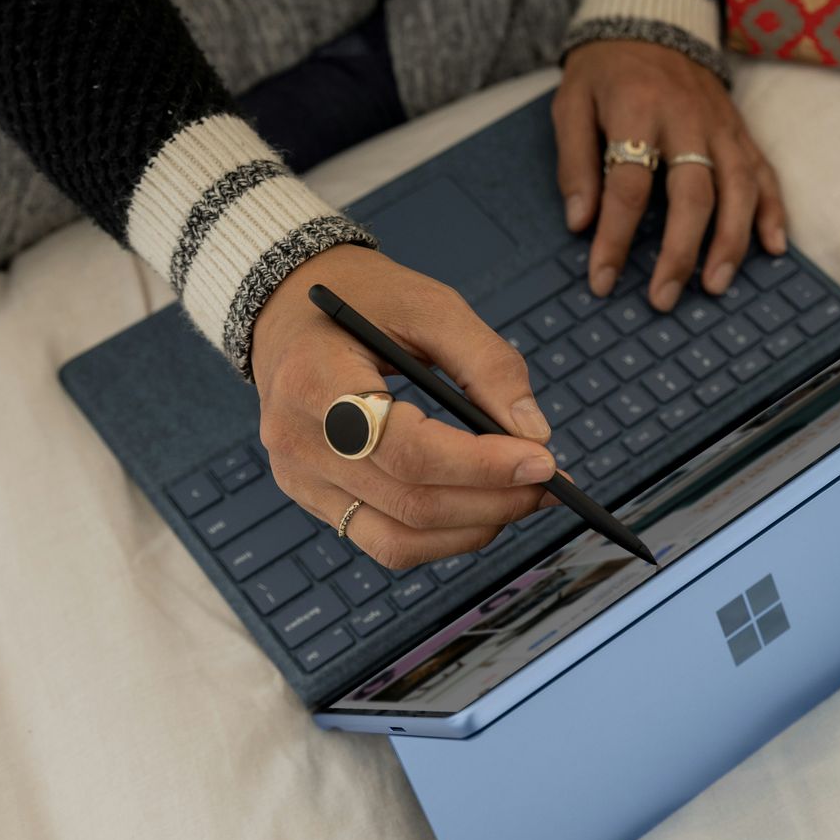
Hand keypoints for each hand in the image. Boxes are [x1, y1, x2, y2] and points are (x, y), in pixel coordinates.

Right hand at [249, 244, 558, 569]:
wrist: (289, 305)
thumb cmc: (363, 298)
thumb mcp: (430, 306)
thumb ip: (487, 364)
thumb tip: (535, 434)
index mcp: (314, 382)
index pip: (406, 449)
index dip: (481, 464)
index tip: (544, 459)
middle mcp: (296, 442)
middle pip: (409, 501)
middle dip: (494, 499)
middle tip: (551, 481)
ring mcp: (299, 478)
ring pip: (399, 539)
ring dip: (475, 527)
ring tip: (523, 496)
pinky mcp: (312, 498)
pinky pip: (385, 541)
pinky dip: (443, 535)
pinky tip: (480, 507)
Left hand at [554, 40, 786, 310]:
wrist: (653, 19)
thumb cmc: (606, 70)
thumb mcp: (571, 103)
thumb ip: (575, 162)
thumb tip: (579, 223)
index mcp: (638, 110)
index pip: (628, 185)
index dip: (614, 237)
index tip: (601, 279)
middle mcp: (688, 120)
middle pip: (692, 194)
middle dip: (679, 251)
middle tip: (663, 298)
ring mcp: (722, 126)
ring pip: (738, 188)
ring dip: (731, 242)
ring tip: (715, 286)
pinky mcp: (741, 130)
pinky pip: (765, 173)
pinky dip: (774, 211)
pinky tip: (774, 248)